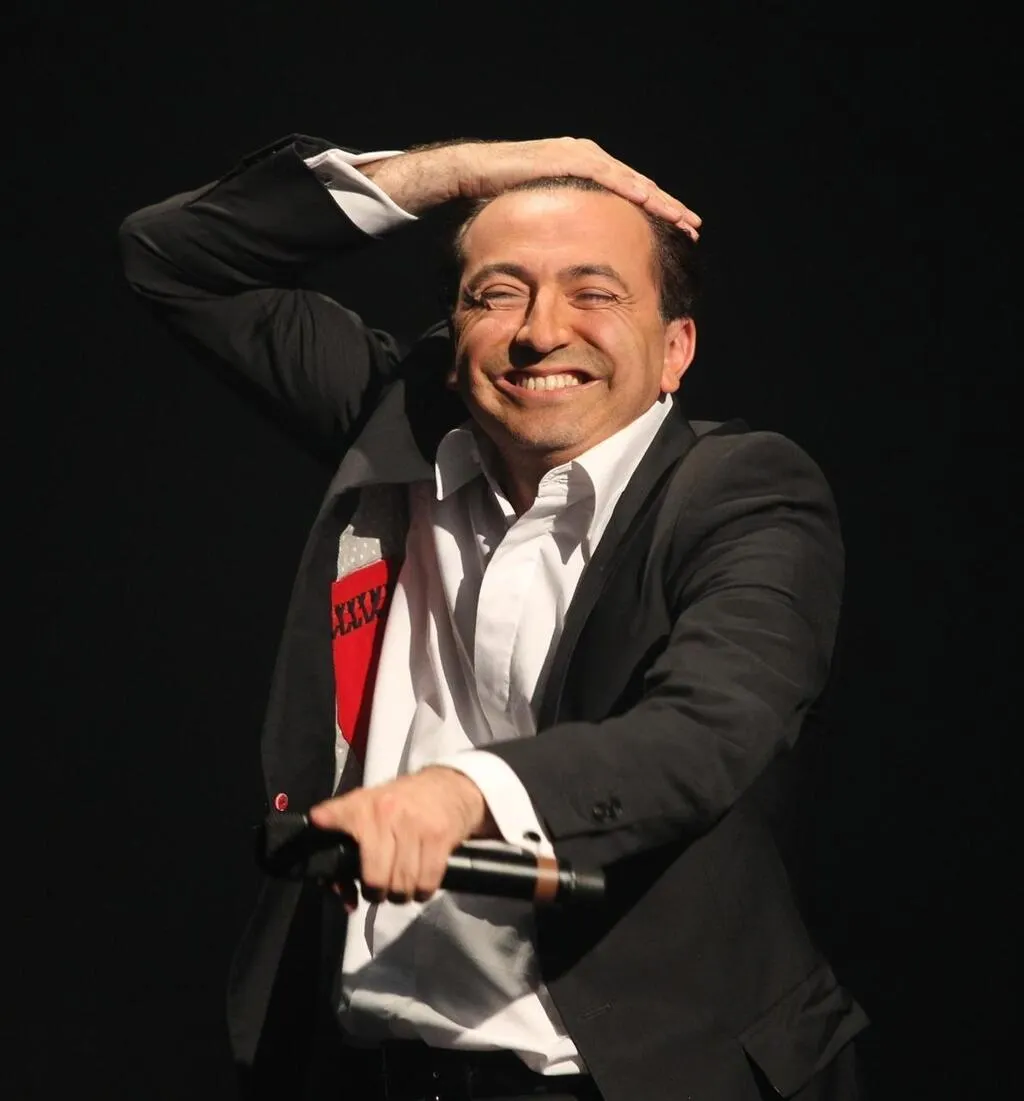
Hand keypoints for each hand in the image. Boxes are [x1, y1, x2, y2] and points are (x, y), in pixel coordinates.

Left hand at [307, 767, 498, 908]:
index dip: (335, 854)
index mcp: (364, 805)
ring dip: (401, 895)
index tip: (339, 873)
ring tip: (401, 888)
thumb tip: (340, 888)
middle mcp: (386, 813)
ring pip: (402, 883)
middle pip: (375, 877)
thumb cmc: (403, 802)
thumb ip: (346, 843)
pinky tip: (420, 886)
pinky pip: (427, 881)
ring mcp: (415, 825)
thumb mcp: (370, 807)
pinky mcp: (439, 837)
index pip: (339, 822)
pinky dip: (422, 891)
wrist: (448, 786)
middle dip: (377, 892)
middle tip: (381, 890)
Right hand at [360, 137, 700, 237]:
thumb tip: (562, 266)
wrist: (469, 177)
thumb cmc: (496, 203)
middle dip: (666, 208)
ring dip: (660, 201)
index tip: (674, 234)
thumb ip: (555, 235)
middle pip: (637, 188)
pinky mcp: (571, 158)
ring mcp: (581, 155)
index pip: (626, 198)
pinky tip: (655, 203)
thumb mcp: (537, 223)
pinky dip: (634, 191)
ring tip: (684, 218)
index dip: (651, 216)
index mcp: (583, 176)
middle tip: (693, 226)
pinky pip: (611, 177)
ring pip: (632, 182)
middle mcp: (587, 159)